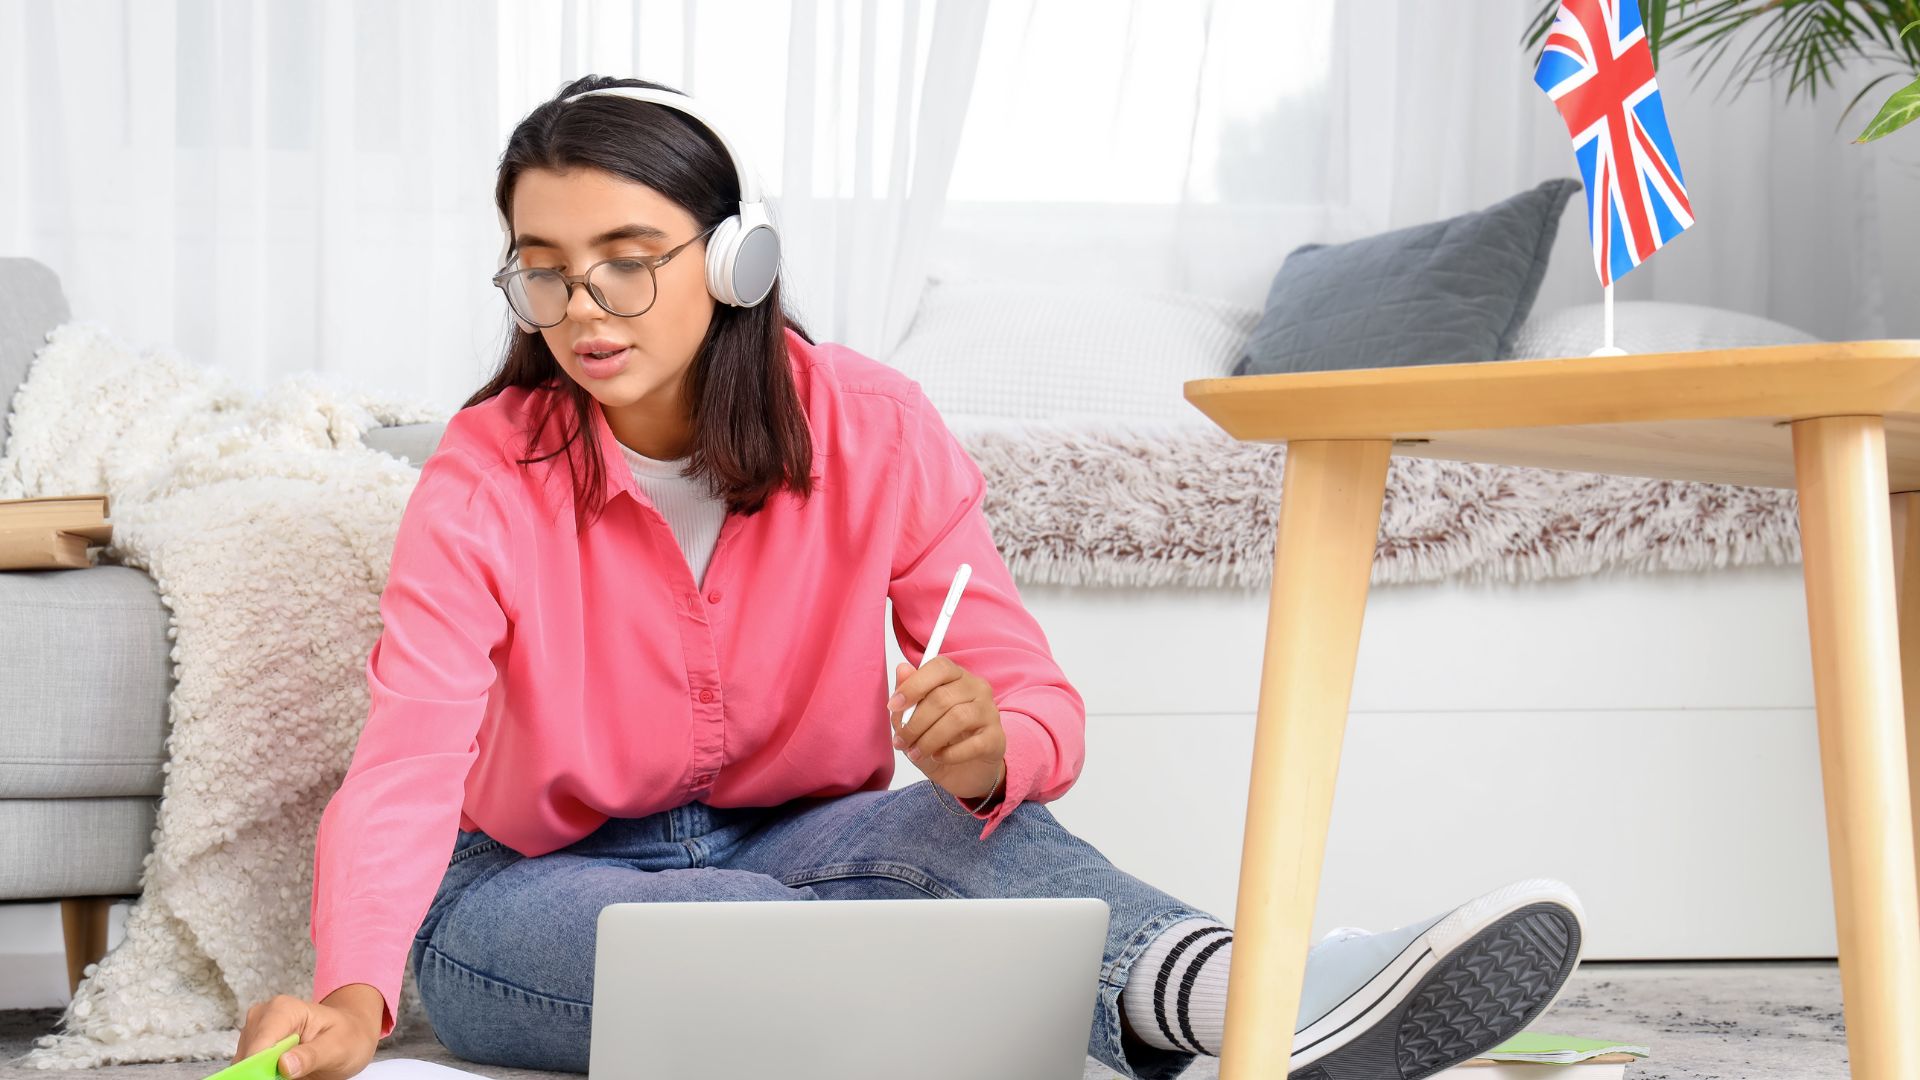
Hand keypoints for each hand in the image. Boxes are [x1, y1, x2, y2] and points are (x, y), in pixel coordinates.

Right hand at [232, 985, 382, 1079]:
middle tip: (292, 1077)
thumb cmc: (347, 1035)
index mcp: (282, 1010)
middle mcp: (262, 1018)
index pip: (259, 1045)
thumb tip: (284, 1065)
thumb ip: (312, 1056)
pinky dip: (264, 1076)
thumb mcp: (338, 1047)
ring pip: (244, 1067)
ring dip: (264, 1076)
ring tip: (294, 1073)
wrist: (351, 1033)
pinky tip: (283, 1074)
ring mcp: (255, 1034)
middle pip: (247, 1058)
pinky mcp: (253, 1049)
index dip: (260, 1069)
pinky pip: (248, 1070)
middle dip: (263, 1074)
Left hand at [888, 657, 1005, 804]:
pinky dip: (950, 754)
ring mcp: (990, 712)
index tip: (894, 705)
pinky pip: (973, 744)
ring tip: (916, 753)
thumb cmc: (940, 739)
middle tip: (901, 741)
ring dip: (929, 739)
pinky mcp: (997, 738)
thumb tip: (902, 670)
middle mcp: (977, 688)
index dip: (914, 685)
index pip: (939, 667)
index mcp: (956, 676)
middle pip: (942, 697)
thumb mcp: (915, 720)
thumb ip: (909, 696)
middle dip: (915, 722)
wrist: (966, 772)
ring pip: (957, 718)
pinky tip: (938, 757)